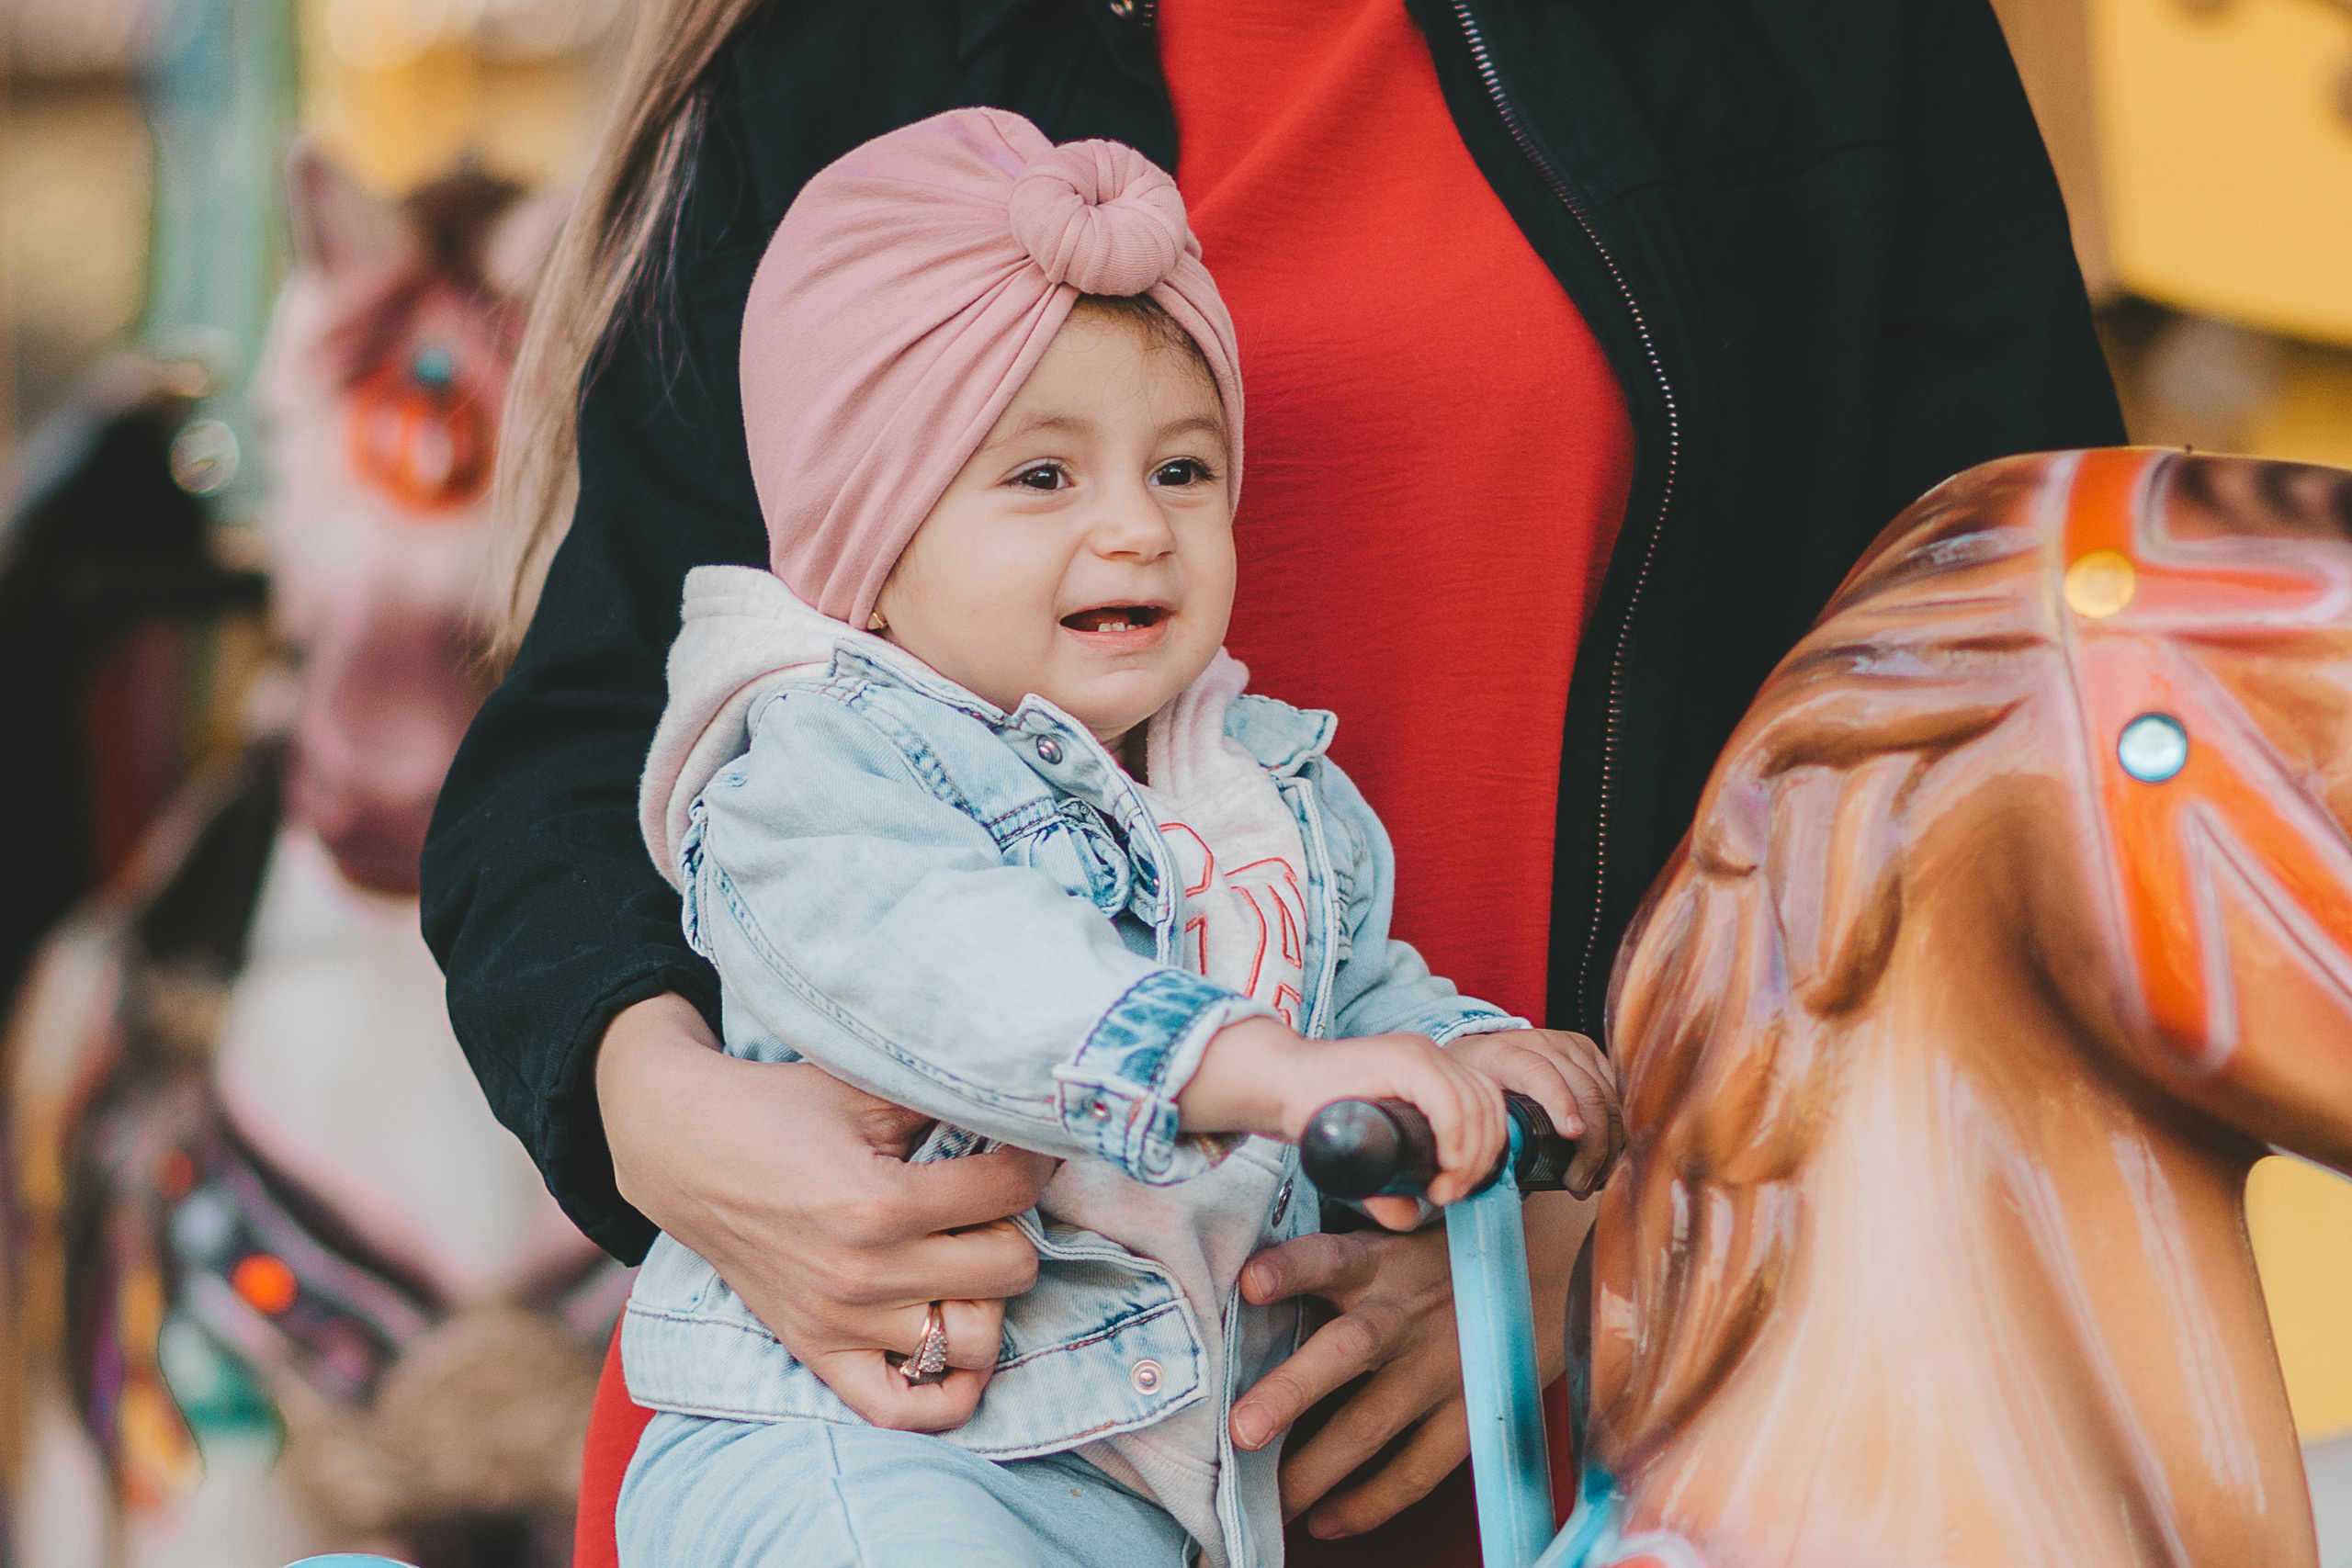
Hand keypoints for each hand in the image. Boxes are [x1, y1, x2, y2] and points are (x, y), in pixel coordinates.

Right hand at [595, 994, 1055, 1431]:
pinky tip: (950, 1336)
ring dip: (984, 1297)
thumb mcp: (864, 1088)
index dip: (1031, 1162)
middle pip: (1010, 1271)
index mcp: (880, 1202)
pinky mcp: (818, 1352)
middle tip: (988, 1206)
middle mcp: (864, 1274)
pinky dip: (944, 1389)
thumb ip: (942, 1101)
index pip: (1009, 1193)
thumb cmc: (780, 1110)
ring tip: (964, 1260)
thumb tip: (1021, 1107)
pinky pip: (903, 1408)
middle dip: (1012, 1228)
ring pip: (974, 1342)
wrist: (686, 1152)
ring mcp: (842, 1323)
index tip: (1022, 1149)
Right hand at [1176, 1017, 1507, 1218]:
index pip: (1486, 1106)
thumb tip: (1410, 1217)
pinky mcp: (1401, 1060)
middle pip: (1488, 1106)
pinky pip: (1450, 1100)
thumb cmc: (1317, 1113)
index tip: (1459, 1189)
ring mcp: (1418, 1053)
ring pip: (1477, 1105)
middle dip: (1482, 1159)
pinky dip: (1457, 1138)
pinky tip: (1445, 1166)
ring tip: (1444, 1188)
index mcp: (1433, 1068)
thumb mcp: (1365, 1153)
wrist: (1276, 1084)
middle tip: (1453, 1194)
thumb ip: (1387, 1186)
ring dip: (1471, 1155)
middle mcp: (1432, 1054)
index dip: (1486, 1152)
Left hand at [1228, 1189, 1594, 1537]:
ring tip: (1266, 1502)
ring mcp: (1439, 1370)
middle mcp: (1405, 1315)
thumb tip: (1239, 1297)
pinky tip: (1322, 1521)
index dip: (1289, 1269)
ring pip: (1372, 1424)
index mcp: (1378, 1263)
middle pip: (1348, 1351)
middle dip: (1292, 1392)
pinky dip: (1368, 1503)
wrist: (1541, 1272)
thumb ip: (1330, 1268)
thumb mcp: (1388, 1240)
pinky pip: (1416, 1470)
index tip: (1248, 1284)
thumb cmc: (1438, 1261)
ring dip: (1314, 1469)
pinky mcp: (1470, 1414)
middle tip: (1242, 1430)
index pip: (1329, 1257)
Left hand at [1443, 1027, 1624, 1195]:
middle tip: (1579, 1183)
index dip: (1559, 1102)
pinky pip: (1614, 1092)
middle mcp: (1541, 1044)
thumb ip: (1487, 1131)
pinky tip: (1603, 1155)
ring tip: (1591, 1178)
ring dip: (1607, 1144)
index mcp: (1504, 1054)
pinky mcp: (1589, 1052)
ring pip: (1606, 1095)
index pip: (1538, 1073)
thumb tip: (1503, 1175)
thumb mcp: (1472, 1104)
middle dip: (1590, 1145)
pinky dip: (1613, 1127)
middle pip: (1584, 1090)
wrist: (1480, 1054)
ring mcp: (1569, 1046)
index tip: (1573, 1134)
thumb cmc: (1476, 1085)